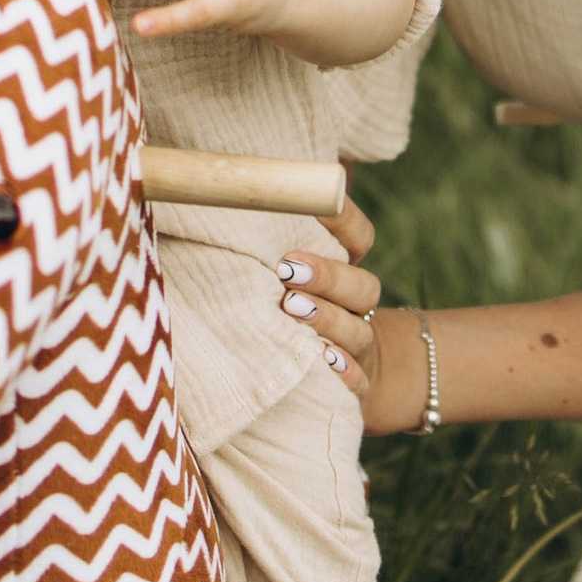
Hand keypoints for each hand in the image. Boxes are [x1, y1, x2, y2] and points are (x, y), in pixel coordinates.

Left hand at [276, 182, 428, 434]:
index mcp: (343, 269)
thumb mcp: (280, 272)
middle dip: (327, 275)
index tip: (311, 210)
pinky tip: (325, 362)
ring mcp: (357, 347)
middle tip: (288, 269)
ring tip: (293, 310)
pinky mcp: (355, 386)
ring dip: (327, 320)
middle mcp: (355, 306)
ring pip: (357, 332)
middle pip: (362, 286)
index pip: (360, 238)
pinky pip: (359, 382)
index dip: (343, 222)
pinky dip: (345, 373)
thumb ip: (266, 239)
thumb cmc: (285, 310)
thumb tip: (218, 195)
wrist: (333, 373)